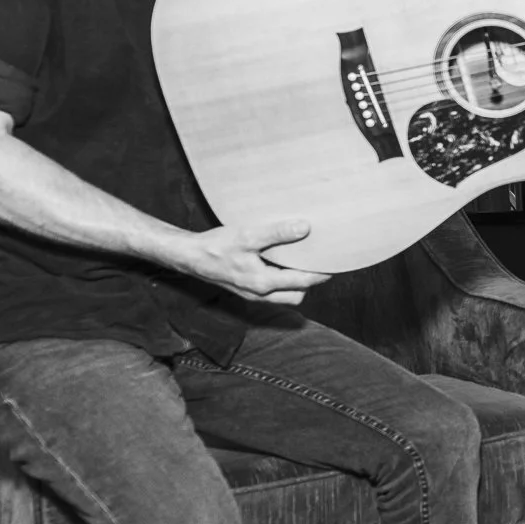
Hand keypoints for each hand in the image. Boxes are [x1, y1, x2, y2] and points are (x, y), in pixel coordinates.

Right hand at [175, 219, 328, 305]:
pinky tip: (283, 263)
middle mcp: (259, 294)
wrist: (189, 256)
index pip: (303, 282)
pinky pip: (273, 291)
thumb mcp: (247, 235)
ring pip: (285, 295)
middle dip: (310, 282)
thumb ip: (277, 233)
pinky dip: (283, 281)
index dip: (321, 273)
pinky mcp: (246, 290)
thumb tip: (305, 228)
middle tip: (320, 262)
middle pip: (297, 295)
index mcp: (263, 283)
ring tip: (304, 261)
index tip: (335, 262)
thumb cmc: (215, 246)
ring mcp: (252, 295)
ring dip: (296, 283)